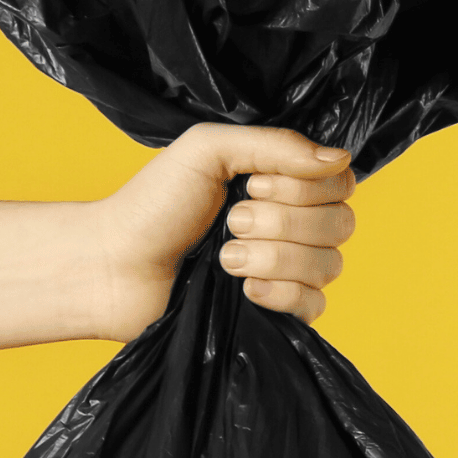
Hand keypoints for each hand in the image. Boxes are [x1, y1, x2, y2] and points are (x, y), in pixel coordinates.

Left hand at [89, 124, 358, 335]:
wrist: (117, 267)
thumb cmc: (154, 204)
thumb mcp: (208, 151)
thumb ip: (274, 145)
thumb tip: (340, 156)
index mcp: (282, 184)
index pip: (340, 182)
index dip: (304, 187)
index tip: (252, 185)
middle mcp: (295, 226)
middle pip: (340, 223)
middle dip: (282, 221)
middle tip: (231, 222)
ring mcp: (290, 272)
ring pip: (328, 265)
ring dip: (273, 257)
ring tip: (224, 258)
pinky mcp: (280, 312)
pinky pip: (315, 305)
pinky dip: (279, 293)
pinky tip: (243, 289)